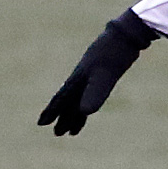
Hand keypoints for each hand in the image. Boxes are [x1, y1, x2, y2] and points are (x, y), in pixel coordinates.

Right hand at [37, 10, 167, 135]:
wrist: (126, 35)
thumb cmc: (114, 53)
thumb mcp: (106, 75)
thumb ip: (95, 92)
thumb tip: (84, 112)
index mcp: (79, 78)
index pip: (62, 98)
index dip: (52, 111)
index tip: (41, 123)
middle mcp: (82, 77)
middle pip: (70, 101)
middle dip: (63, 117)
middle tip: (58, 134)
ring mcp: (92, 74)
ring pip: (80, 98)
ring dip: (76, 113)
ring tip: (74, 130)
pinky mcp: (103, 72)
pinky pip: (90, 91)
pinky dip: (88, 102)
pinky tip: (90, 107)